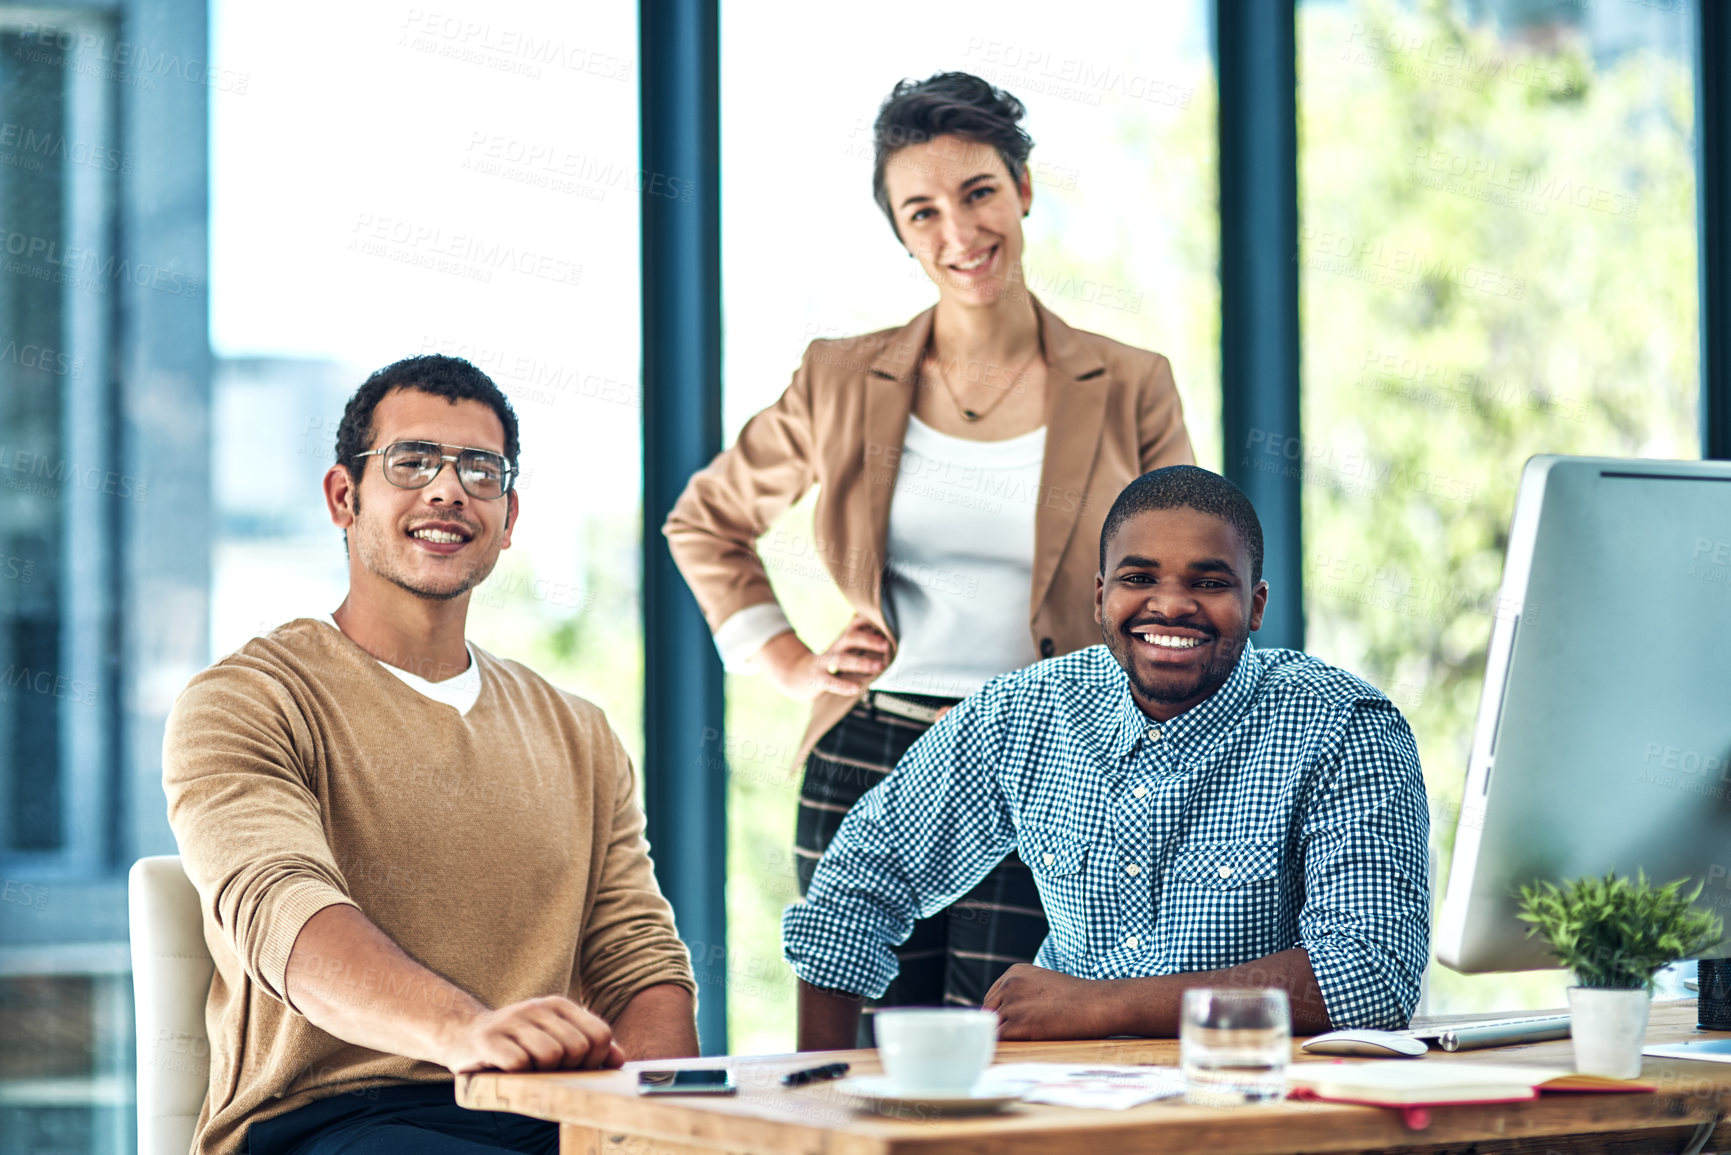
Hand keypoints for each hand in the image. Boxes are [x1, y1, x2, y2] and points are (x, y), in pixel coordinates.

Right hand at [436, 996, 624, 1073]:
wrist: (465, 1036)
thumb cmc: (518, 1043)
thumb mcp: (556, 1038)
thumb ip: (590, 1048)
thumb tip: (619, 1060)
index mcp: (559, 1005)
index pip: (599, 1034)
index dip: (595, 1060)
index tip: (577, 1067)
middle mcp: (537, 1007)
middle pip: (577, 1048)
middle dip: (569, 1068)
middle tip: (550, 1070)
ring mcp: (512, 1021)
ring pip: (551, 1055)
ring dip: (543, 1071)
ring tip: (530, 1068)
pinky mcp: (488, 1040)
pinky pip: (519, 1063)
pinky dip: (519, 1074)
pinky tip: (509, 1069)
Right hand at [754, 616, 889, 701]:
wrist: (796, 675)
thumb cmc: (827, 662)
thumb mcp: (843, 649)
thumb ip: (861, 643)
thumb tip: (886, 637)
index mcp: (841, 640)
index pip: (855, 624)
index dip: (869, 621)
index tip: (886, 620)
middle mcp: (833, 648)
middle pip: (850, 638)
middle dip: (869, 639)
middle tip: (886, 644)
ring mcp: (824, 663)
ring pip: (842, 660)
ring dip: (861, 662)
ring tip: (879, 667)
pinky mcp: (818, 679)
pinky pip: (831, 682)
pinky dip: (844, 685)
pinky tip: (856, 688)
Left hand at [984, 965, 1119, 1040]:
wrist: (1097, 1004)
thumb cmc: (1077, 999)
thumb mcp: (1043, 984)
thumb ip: (1022, 994)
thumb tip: (1003, 1017)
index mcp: (1014, 972)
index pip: (991, 998)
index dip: (998, 1014)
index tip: (1008, 1025)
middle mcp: (1009, 984)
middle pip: (988, 1012)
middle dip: (998, 1026)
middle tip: (1012, 1039)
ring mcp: (1012, 1003)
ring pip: (993, 1027)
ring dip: (1003, 1038)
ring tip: (1019, 1045)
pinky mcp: (1019, 1024)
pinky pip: (999, 1040)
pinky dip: (1005, 1047)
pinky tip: (1017, 1050)